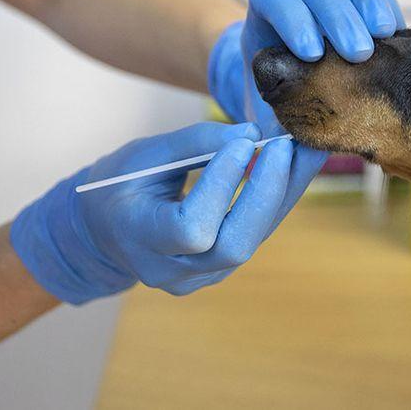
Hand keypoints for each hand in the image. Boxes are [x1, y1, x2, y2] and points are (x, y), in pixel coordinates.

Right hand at [11, 122, 295, 302]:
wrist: (106, 229)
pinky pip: (254, 236)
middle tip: (285, 143)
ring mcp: (197, 278)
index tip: (242, 142)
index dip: (221, 186)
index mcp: (139, 239)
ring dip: (283, 193)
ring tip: (305, 148)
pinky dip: (276, 199)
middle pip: (233, 246)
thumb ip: (194, 143)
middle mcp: (170, 270)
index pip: (191, 227)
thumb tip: (251, 133)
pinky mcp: (219, 270)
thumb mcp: (144, 155)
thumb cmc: (121, 184)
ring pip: (252, 241)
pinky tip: (293, 167)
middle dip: (265, 192)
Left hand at [207, 0, 404, 132]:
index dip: (289, 16)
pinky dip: (388, 10)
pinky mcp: (361, 9)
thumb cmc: (274, 112)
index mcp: (264, 19)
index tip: (309, 53)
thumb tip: (298, 149)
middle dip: (337, 14)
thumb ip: (277, 129)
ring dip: (366, 2)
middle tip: (357, 53)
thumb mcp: (268, 122)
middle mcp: (296, 0)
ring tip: (384, 38)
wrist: (287, 102)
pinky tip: (399, 39)